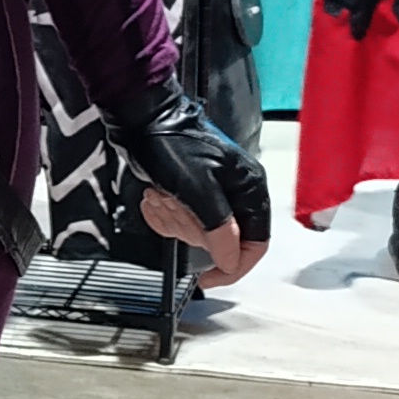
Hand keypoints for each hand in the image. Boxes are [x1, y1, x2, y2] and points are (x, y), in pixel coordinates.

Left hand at [118, 82, 270, 286]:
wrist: (141, 120)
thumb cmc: (171, 143)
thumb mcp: (198, 189)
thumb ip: (219, 227)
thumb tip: (231, 260)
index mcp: (250, 188)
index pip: (256, 243)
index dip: (235, 265)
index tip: (211, 278)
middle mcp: (236, 193)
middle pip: (222, 241)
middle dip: (191, 230)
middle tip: (174, 206)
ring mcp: (213, 196)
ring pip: (198, 234)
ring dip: (174, 220)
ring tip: (163, 194)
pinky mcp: (191, 196)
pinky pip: (180, 224)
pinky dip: (163, 216)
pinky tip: (155, 195)